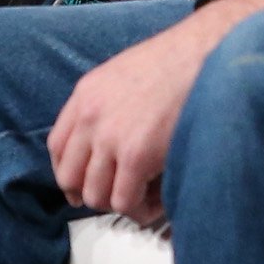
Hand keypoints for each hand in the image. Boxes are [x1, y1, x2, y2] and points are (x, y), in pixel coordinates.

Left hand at [49, 17, 218, 223]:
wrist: (206, 53)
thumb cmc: (179, 61)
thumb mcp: (125, 74)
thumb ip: (107, 105)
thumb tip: (109, 141)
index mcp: (86, 95)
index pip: (58, 147)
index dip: (70, 174)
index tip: (82, 186)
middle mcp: (90, 117)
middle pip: (69, 177)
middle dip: (92, 194)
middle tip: (118, 196)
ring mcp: (110, 137)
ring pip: (95, 195)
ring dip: (120, 204)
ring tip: (146, 198)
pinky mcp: (136, 155)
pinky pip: (125, 202)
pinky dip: (141, 210)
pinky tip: (158, 201)